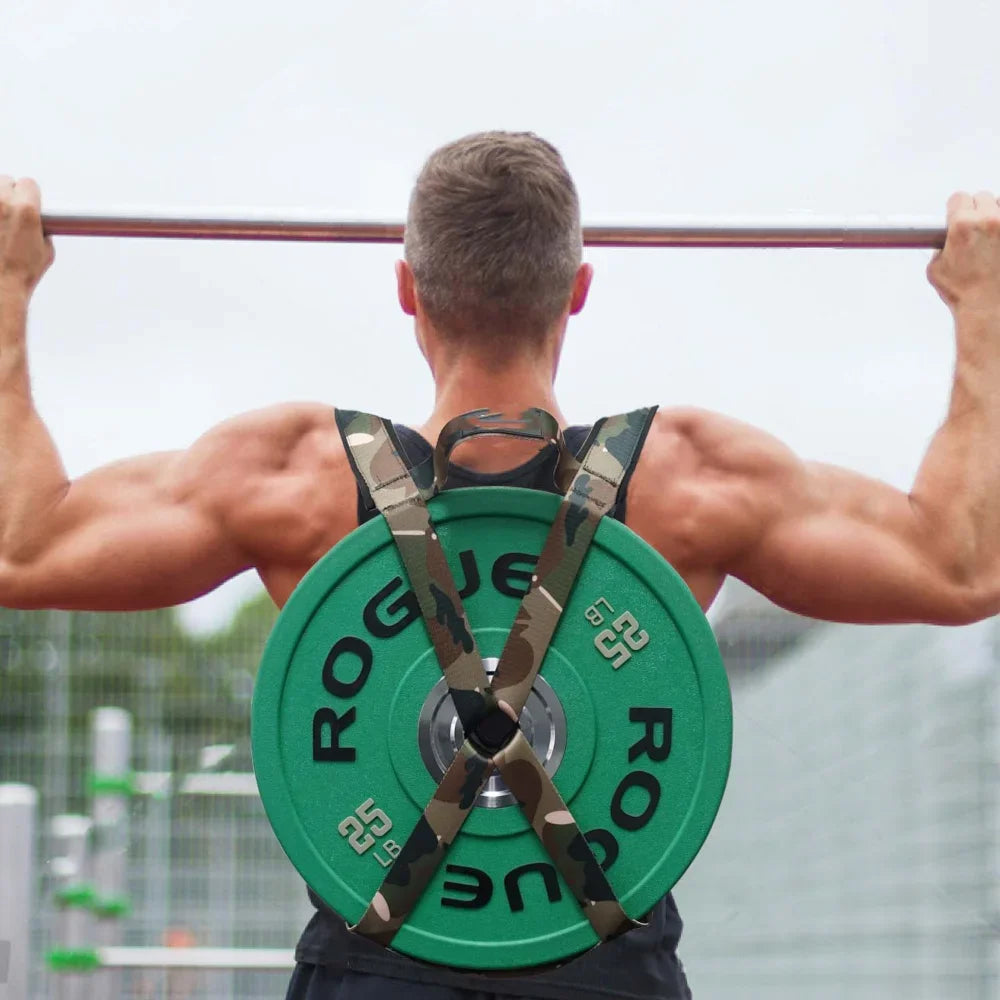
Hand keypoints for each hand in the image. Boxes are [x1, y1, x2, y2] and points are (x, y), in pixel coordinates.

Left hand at [0, 177, 54, 295]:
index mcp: (26, 210)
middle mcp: (2, 204)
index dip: (30, 194)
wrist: (0, 286)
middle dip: (10, 193)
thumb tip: (38, 225)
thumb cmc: (20, 274)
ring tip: (1, 222)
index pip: (29, 183)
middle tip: (11, 212)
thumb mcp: (45, 251)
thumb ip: (41, 229)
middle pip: (5, 181)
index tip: (29, 201)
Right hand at [927, 191, 999, 311]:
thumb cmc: (966, 294)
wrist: (991, 309)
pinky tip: (999, 244)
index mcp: (962, 226)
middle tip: (978, 230)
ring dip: (997, 216)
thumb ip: (940, 248)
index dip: (956, 208)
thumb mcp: (936, 270)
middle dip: (978, 211)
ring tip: (994, 236)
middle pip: (983, 198)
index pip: (958, 198)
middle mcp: (989, 221)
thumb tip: (945, 242)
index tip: (958, 216)